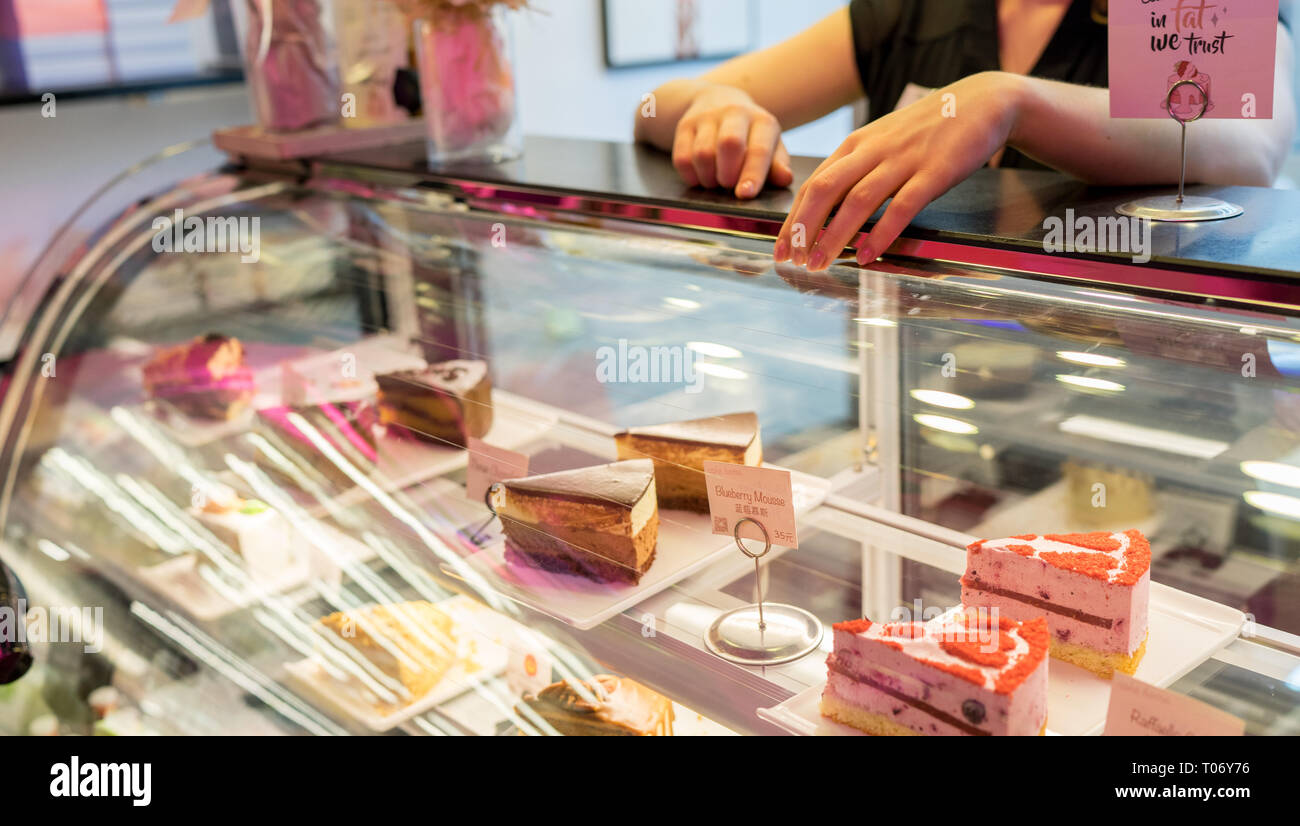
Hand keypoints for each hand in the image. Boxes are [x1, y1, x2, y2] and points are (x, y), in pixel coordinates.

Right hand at [672, 84, 794, 197]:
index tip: (745, 194)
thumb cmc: (750, 134)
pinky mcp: (685, 125)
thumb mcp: (770, 145)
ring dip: (708, 178)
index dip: (752, 174)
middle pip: (729, 144)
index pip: (759, 149)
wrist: (717, 100)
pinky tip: (700, 177)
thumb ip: (777, 164)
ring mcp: (707, 117)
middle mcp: (735, 112)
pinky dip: (690, 176)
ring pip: (703, 154)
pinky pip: (681, 158)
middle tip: (729, 186)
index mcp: (762, 121)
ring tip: (716, 181)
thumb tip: (784, 178)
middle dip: (728, 174)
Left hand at [774, 72, 1023, 270]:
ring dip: (834, 236)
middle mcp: (873, 150)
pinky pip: (901, 206)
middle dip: (803, 229)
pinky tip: (866, 255)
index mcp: (856, 144)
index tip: (782, 249)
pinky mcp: (934, 171)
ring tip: (820, 264)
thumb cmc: (928, 130)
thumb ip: (856, 170)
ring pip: (857, 200)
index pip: (814, 184)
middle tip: (793, 261)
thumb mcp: (883, 143)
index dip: (794, 219)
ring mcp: (903, 160)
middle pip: (825, 190)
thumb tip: (826, 210)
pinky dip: (881, 233)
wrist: (983, 101)